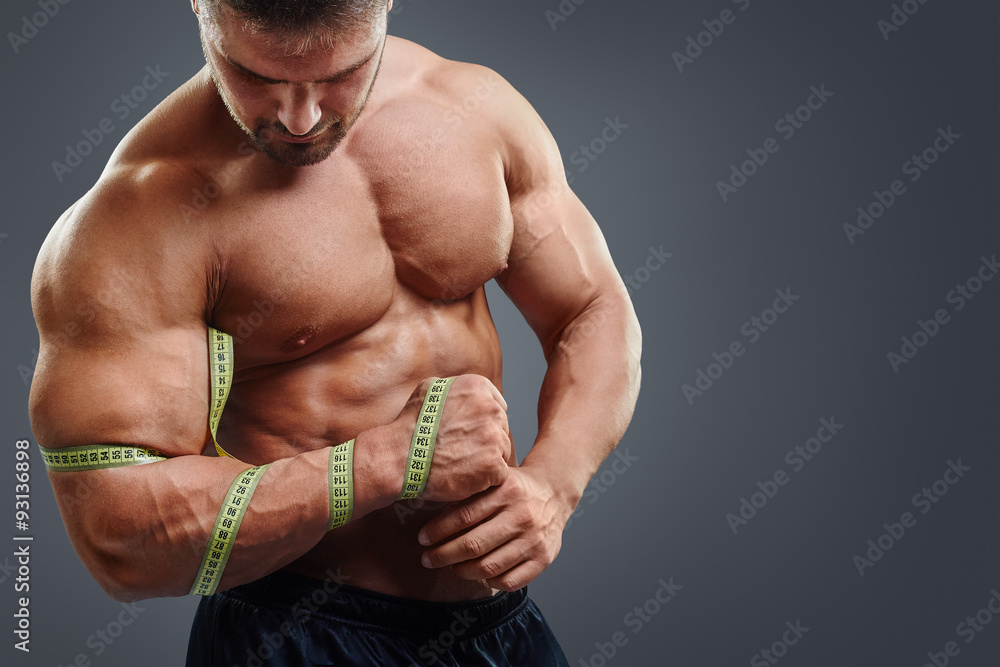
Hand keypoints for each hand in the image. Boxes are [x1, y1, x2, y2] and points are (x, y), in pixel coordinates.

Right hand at [392, 374, 511, 503]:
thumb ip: (457, 388)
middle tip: (464, 451)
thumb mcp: (430, 388)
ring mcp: (494, 437)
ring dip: (488, 460)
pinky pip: (500, 473)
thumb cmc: (411, 425)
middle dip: (487, 441)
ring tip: (462, 464)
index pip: (497, 407)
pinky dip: (486, 479)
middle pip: (502, 429)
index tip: (470, 433)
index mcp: (478, 387)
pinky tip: (466, 476)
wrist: (401, 456)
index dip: (484, 423)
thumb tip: (470, 393)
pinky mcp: (493, 464)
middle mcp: (490, 409)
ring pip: (503, 451)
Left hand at [415, 466, 569, 590]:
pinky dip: (489, 581)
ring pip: (488, 566)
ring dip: (462, 571)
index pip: (464, 516)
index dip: (438, 531)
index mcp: (506, 492)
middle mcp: (522, 516)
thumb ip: (468, 496)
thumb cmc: (514, 489)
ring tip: (451, 566)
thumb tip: (428, 516)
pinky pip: (509, 581)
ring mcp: (534, 540)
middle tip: (427, 559)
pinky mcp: (543, 559)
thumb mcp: (494, 481)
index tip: (422, 538)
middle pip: (473, 545)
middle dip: (443, 555)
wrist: (553, 493)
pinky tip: (480, 574)